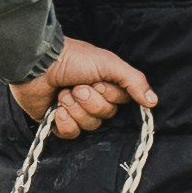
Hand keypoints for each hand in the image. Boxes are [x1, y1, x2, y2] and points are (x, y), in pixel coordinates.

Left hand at [10, 37, 155, 138]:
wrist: (38, 63)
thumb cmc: (72, 58)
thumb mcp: (109, 64)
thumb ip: (134, 81)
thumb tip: (153, 102)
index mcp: (105, 86)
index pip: (120, 103)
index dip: (109, 95)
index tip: (97, 81)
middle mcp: (92, 99)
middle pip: (105, 115)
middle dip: (89, 101)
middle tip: (76, 86)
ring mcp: (74, 111)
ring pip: (89, 125)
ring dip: (75, 108)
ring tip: (63, 92)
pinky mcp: (57, 121)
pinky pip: (71, 134)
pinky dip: (64, 121)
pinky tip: (56, 109)